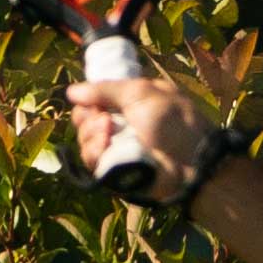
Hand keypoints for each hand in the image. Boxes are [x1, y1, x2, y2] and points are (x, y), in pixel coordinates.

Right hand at [62, 65, 207, 198]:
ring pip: (84, 140)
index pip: (94, 100)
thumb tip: (71, 91)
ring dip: (91, 133)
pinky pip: (91, 162)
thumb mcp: (141, 93)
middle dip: (87, 117)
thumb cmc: (173, 121)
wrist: (191, 160)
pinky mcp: (114, 172)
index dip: (88, 100)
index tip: (92, 101)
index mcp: (127, 105)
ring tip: (108, 132)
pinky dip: (93, 152)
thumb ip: (106, 90)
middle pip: (84, 120)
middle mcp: (119, 126)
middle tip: (105, 119)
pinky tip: (104, 146)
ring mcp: (115, 150)